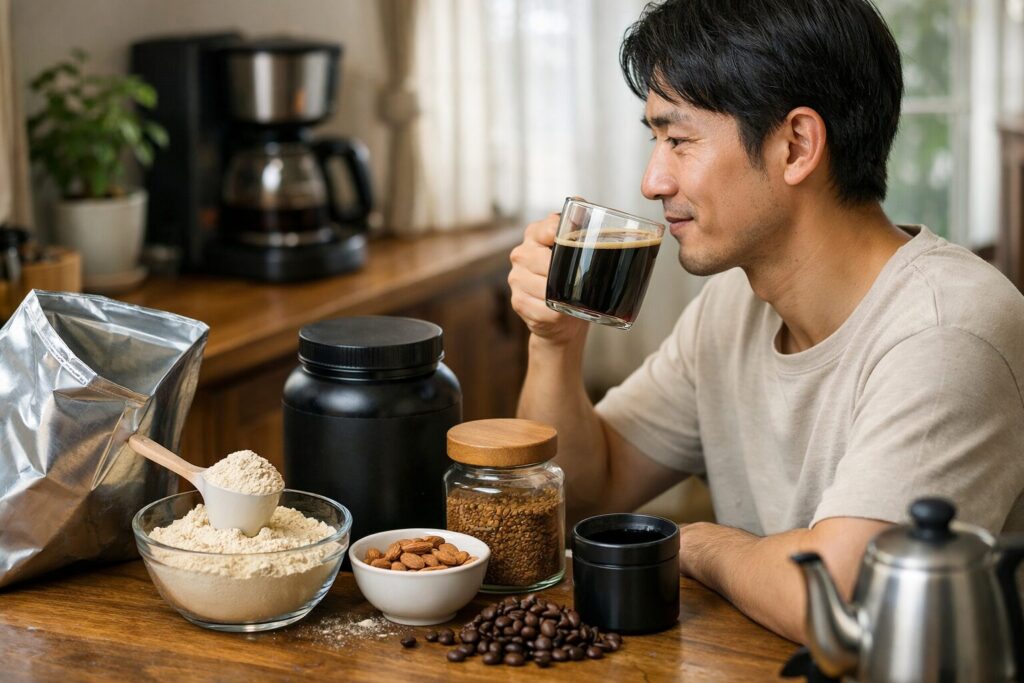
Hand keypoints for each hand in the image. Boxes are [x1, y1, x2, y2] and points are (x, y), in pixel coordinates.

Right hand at [508, 212, 586, 347]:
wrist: (562, 315)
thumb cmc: (571, 277)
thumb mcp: (578, 248)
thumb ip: (580, 224)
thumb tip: (580, 203)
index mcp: (535, 233)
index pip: (549, 228)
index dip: (564, 237)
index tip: (578, 246)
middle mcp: (521, 254)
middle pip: (546, 262)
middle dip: (566, 275)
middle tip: (583, 281)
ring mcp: (516, 279)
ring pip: (543, 288)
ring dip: (561, 297)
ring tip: (573, 300)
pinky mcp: (518, 302)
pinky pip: (540, 309)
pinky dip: (555, 314)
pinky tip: (561, 313)